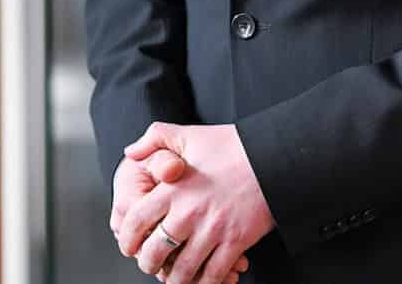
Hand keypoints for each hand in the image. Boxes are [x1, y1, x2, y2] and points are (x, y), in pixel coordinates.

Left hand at [110, 147, 249, 282]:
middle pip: (155, 252)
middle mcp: (189, 212)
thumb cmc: (233, 145)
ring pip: (183, 270)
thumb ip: (155, 138)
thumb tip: (132, 151)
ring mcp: (213, 230)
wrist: (274, 155)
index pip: (136, 221)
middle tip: (150, 265)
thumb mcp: (190, 134)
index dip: (127, 238)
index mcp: (174, 188)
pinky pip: (213, 274)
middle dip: (148, 264)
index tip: (129, 245)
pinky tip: (202, 280)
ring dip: (175, 279)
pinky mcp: (235, 242)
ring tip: (174, 278)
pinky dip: (205, 283)